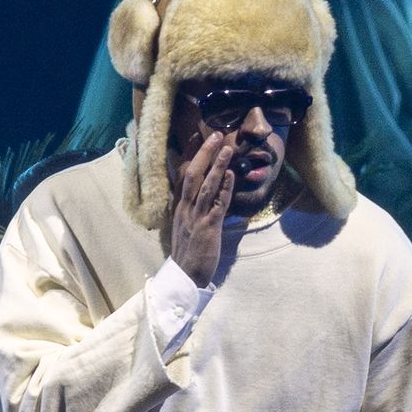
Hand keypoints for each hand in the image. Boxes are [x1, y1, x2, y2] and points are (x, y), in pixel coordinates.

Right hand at [169, 130, 233, 286]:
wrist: (184, 278)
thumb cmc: (189, 255)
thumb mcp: (186, 228)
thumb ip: (193, 211)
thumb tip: (203, 198)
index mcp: (180, 208)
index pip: (183, 175)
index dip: (189, 155)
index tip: (195, 136)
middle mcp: (185, 209)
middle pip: (192, 174)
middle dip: (203, 153)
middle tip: (215, 134)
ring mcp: (195, 217)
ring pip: (205, 186)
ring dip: (216, 165)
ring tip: (226, 147)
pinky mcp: (208, 228)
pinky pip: (217, 204)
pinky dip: (224, 189)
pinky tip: (231, 175)